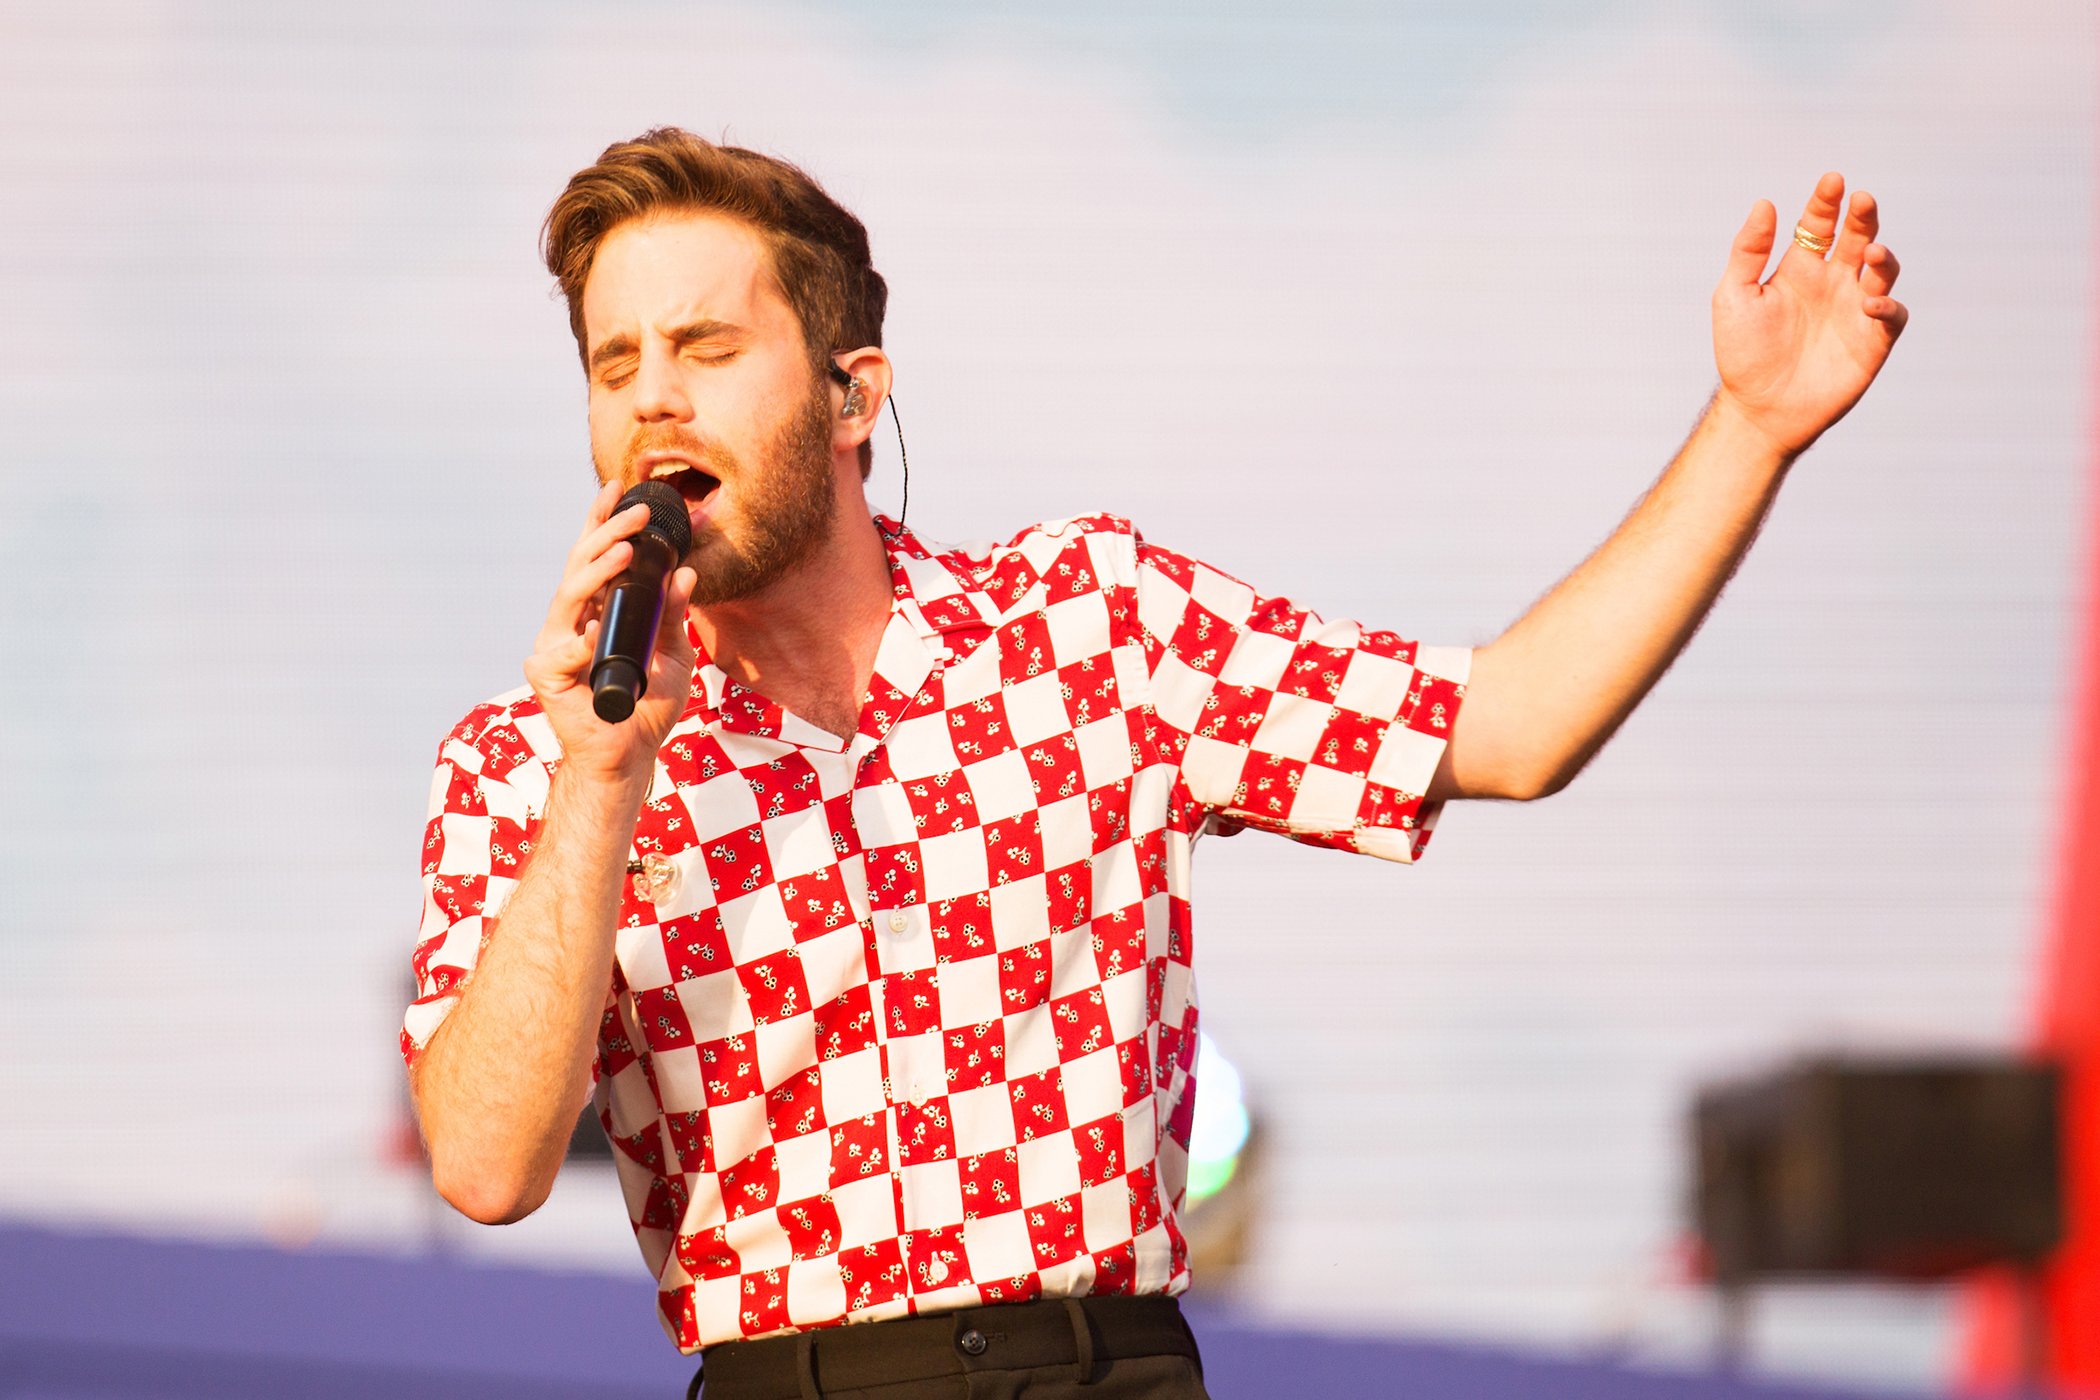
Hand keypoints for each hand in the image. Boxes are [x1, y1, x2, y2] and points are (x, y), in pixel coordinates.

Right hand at [523, 479, 698, 785]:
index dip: (604, 521)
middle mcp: (571, 620)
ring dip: (598, 568)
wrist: (629, 755)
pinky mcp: (546, 673)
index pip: (596, 556)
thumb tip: (686, 574)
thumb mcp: (673, 655)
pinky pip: (564, 648)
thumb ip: (675, 616)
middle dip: (607, 531)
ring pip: (569, 594)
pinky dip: (584, 638)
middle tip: (636, 509)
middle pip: (581, 564)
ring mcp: (555, 644)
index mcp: (596, 610)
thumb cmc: (646, 706)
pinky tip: (599, 629)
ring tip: (627, 548)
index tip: (621, 487)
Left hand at [1711, 171, 1908, 456]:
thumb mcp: (1735, 297)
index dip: (1827, 202)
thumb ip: (1748, 252)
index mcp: (1800, 269)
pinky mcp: (1872, 341)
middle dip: (1863, 217)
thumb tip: (1765, 203)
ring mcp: (1855, 310)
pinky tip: (1868, 302)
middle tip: (1861, 200)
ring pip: (1883, 270)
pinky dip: (1887, 304)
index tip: (1832, 181)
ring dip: (1881, 257)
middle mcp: (1833, 283)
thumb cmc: (1743, 353)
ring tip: (1869, 252)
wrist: (1758, 410)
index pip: (1820, 225)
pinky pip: (1892, 315)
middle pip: (1858, 237)